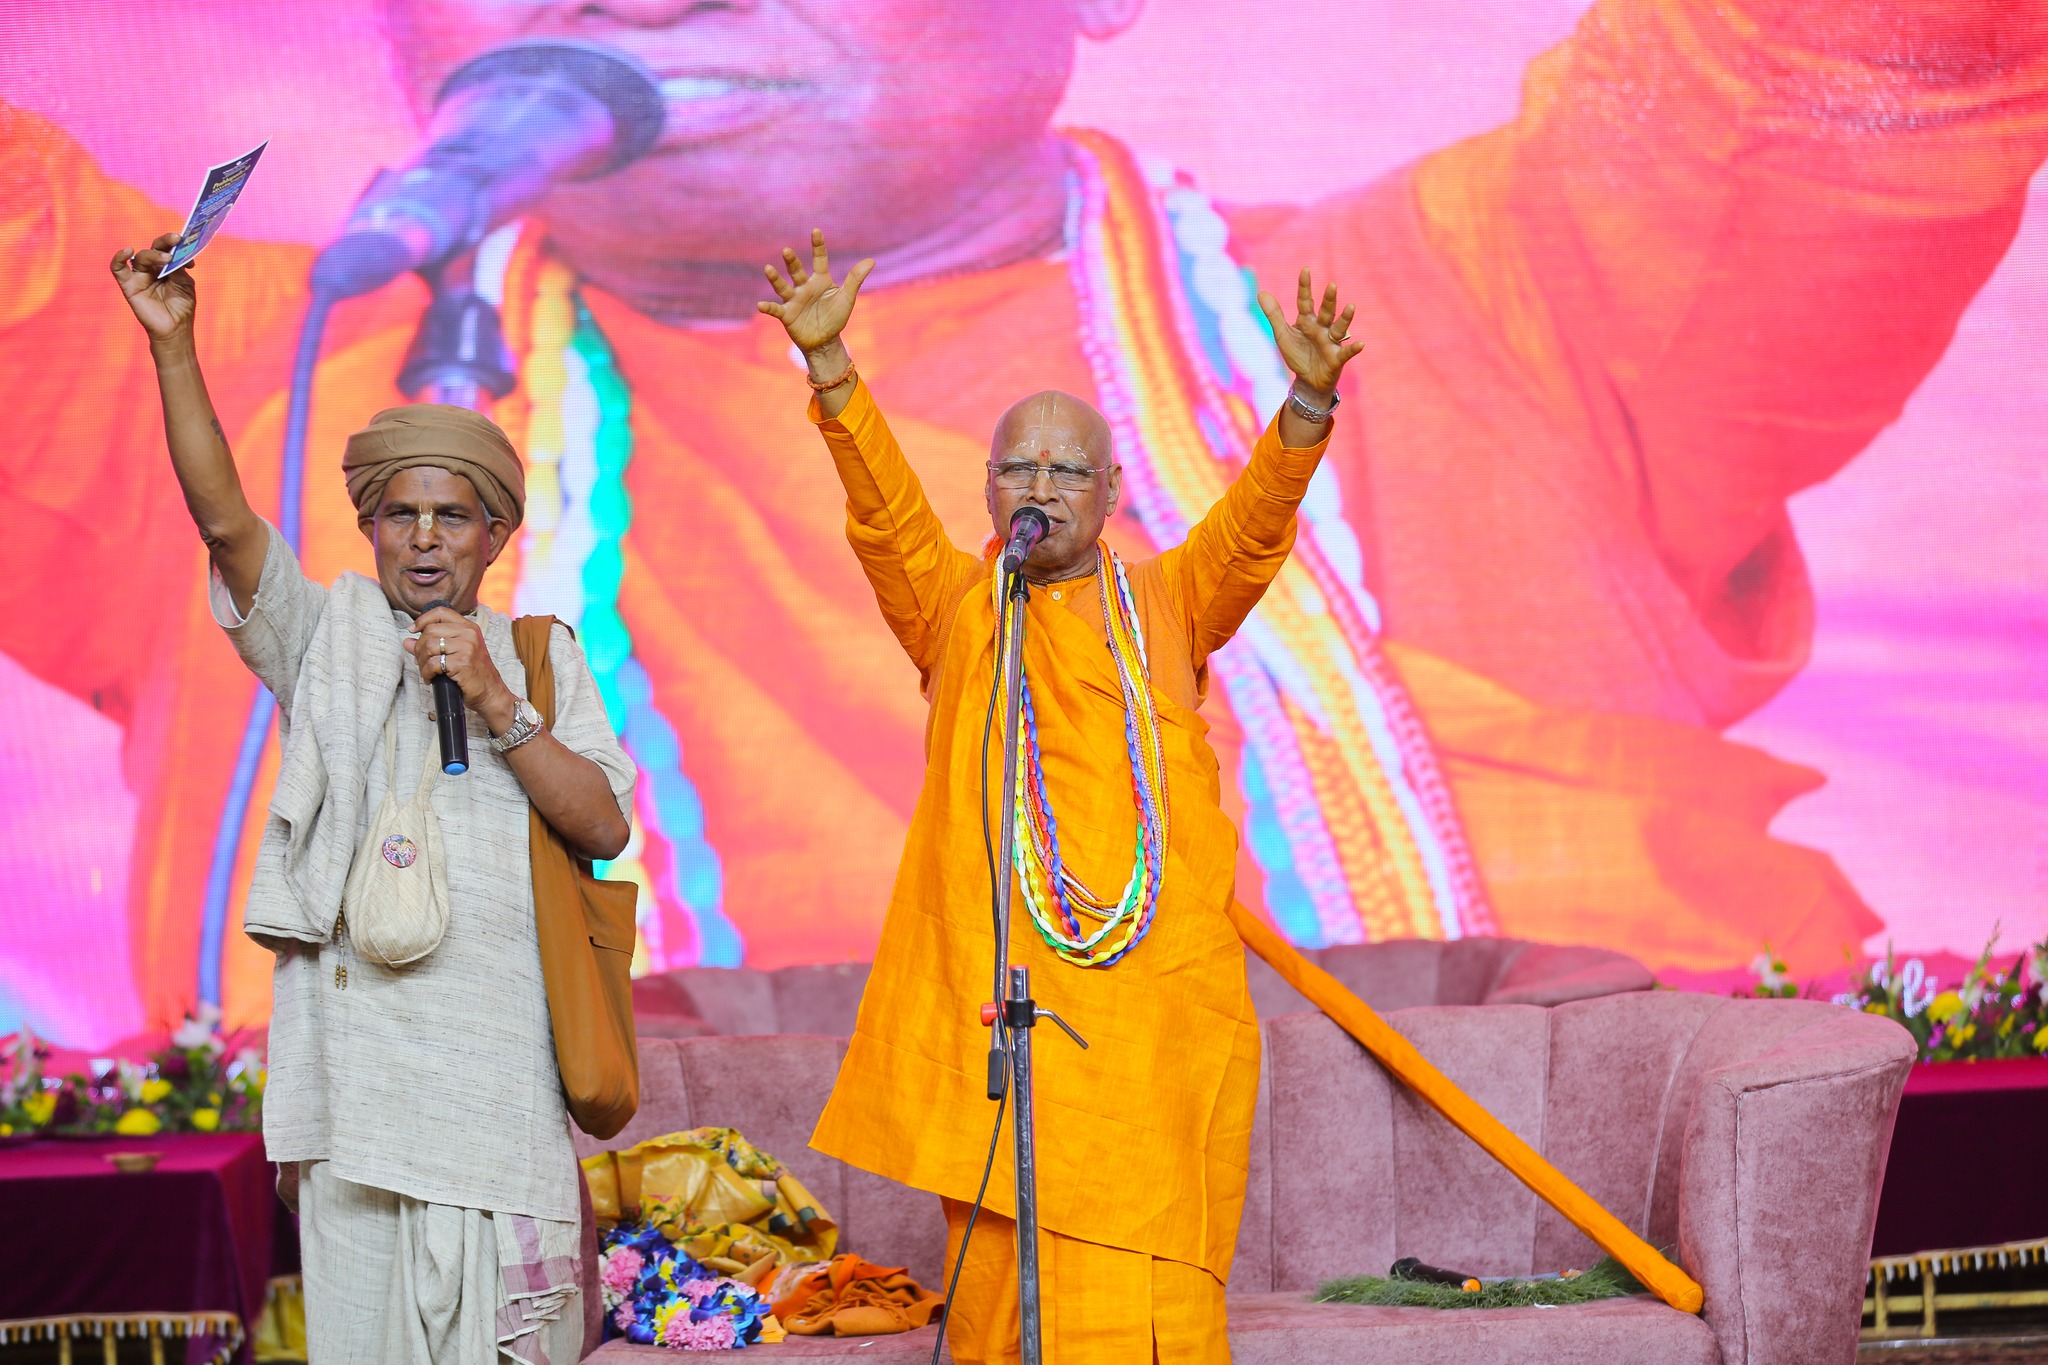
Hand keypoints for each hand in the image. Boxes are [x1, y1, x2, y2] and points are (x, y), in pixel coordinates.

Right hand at [109, 232, 197, 345]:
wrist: (175, 329)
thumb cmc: (182, 306)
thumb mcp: (184, 284)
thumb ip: (178, 268)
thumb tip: (174, 254)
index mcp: (167, 266)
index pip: (168, 248)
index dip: (173, 242)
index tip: (182, 239)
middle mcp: (152, 269)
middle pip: (154, 249)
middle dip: (165, 242)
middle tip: (176, 240)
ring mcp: (140, 276)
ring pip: (141, 257)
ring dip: (153, 255)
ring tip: (166, 259)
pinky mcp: (128, 285)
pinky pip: (117, 268)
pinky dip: (119, 257)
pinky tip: (127, 251)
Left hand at [404, 607, 515, 732]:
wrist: (490, 692)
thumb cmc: (473, 673)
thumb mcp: (456, 653)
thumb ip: (432, 644)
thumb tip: (407, 641)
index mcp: (469, 627)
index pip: (441, 612)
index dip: (422, 619)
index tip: (412, 630)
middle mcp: (469, 634)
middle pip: (430, 631)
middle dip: (419, 648)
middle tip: (420, 661)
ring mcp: (466, 647)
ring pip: (429, 647)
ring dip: (421, 662)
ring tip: (426, 671)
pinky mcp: (462, 662)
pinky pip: (433, 664)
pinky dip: (426, 673)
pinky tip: (430, 678)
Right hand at [758, 228, 874, 357]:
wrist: (825, 341)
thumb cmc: (835, 317)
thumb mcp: (846, 298)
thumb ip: (855, 279)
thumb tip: (871, 260)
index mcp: (820, 280)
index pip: (819, 259)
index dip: (818, 246)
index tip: (816, 231)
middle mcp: (804, 286)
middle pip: (796, 271)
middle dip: (792, 261)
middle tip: (787, 250)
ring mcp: (794, 300)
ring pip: (783, 286)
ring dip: (775, 278)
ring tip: (768, 268)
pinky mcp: (787, 314)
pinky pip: (775, 309)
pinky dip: (768, 307)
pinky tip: (760, 305)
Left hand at [1256, 269, 1362, 397]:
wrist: (1307, 381)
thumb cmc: (1297, 355)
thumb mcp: (1282, 335)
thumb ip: (1274, 315)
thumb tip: (1262, 292)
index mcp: (1307, 321)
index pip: (1305, 301)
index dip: (1305, 287)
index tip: (1305, 270)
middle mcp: (1321, 328)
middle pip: (1326, 311)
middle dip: (1329, 299)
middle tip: (1331, 285)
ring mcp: (1331, 342)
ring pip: (1339, 328)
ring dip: (1345, 318)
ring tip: (1351, 306)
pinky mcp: (1337, 358)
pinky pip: (1347, 352)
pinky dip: (1354, 348)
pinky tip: (1361, 344)